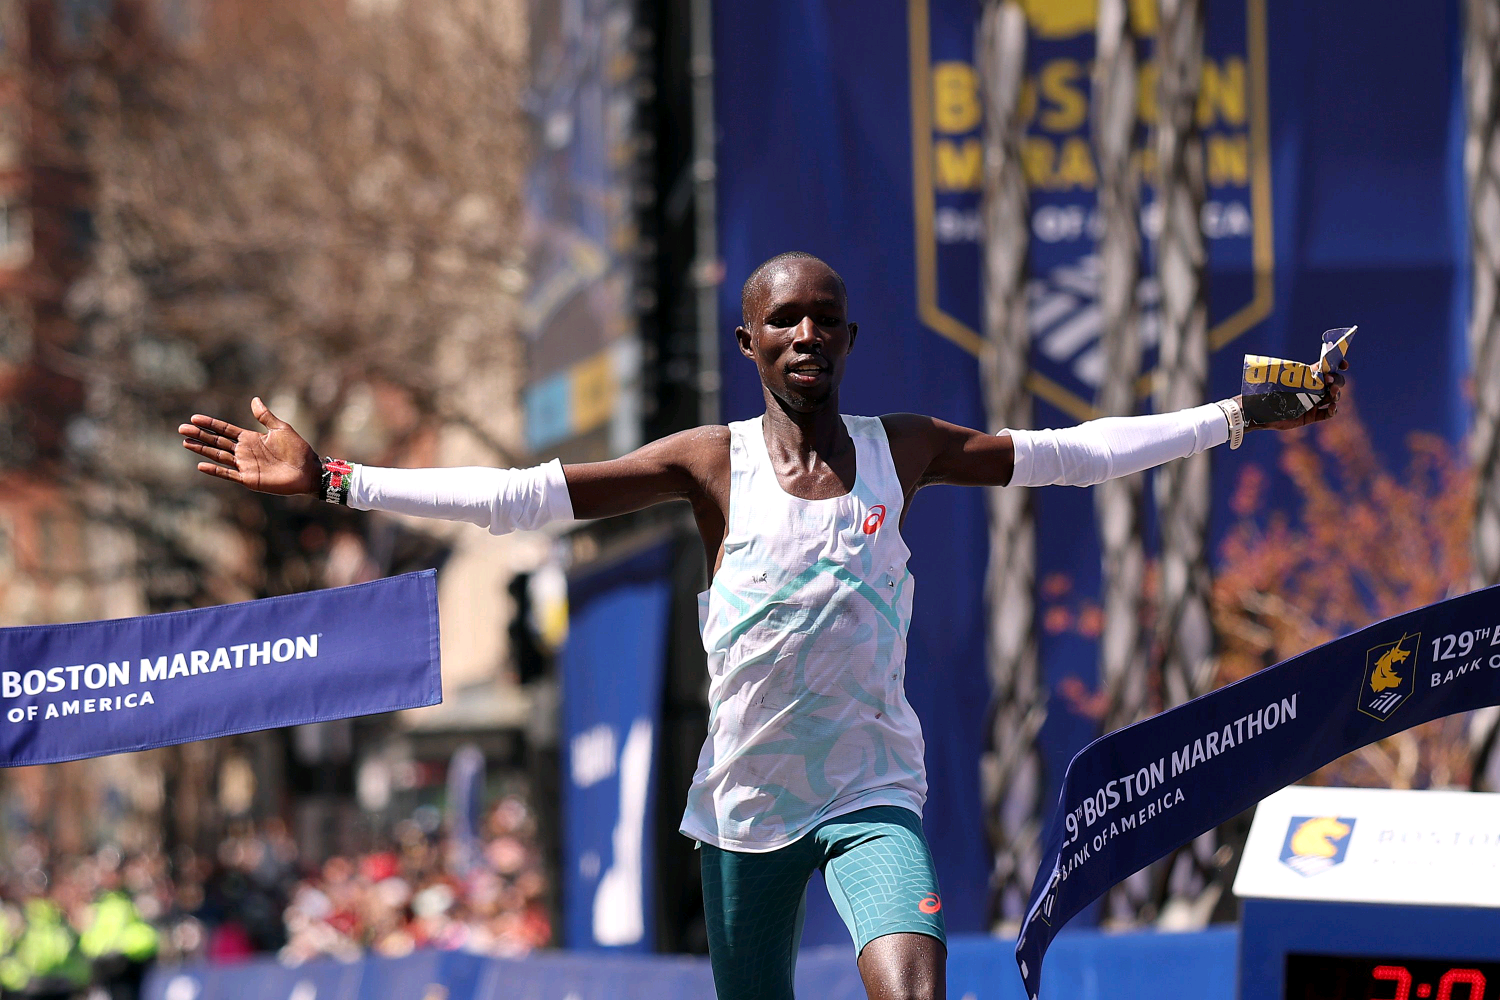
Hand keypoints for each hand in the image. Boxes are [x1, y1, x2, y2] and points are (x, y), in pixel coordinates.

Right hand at [179, 397, 320, 494]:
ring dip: (202, 450)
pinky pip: (228, 474)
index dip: (210, 424)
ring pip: (218, 456)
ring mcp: (245, 465)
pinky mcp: (249, 479)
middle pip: (217, 441)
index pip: (225, 430)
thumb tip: (254, 399)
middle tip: (182, 429)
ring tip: (185, 443)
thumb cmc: (297, 449)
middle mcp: (244, 451)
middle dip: (200, 435)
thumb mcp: (281, 429)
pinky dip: (215, 470)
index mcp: (250, 438)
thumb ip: (265, 416)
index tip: (194, 418)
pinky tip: (201, 465)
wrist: (307, 470)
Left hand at [1250, 359, 1348, 431]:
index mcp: (1307, 376)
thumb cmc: (1265, 390)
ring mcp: (1313, 402)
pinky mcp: (1311, 416)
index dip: (1337, 364)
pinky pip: (1327, 414)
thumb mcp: (1280, 377)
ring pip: (1333, 397)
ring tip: (1332, 394)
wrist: (1257, 411)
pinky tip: (1332, 408)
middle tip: (1331, 383)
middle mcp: (1312, 388)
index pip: (1326, 367)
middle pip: (1334, 382)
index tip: (1344, 364)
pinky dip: (1333, 411)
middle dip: (1337, 380)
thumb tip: (1318, 364)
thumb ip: (1298, 372)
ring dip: (1336, 394)